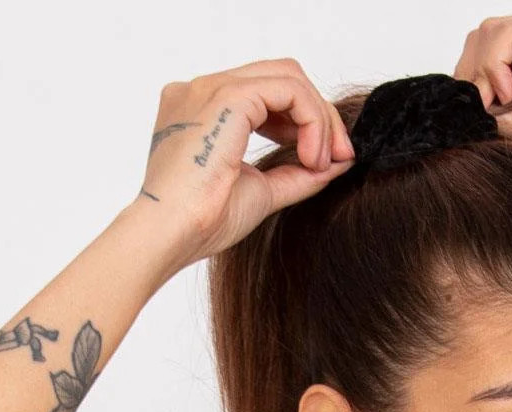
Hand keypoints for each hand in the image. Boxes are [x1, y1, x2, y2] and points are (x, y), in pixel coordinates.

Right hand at [136, 61, 355, 267]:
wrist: (171, 234)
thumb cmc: (201, 222)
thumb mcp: (261, 192)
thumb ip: (295, 173)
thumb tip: (336, 162)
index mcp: (203, 110)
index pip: (266, 92)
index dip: (304, 120)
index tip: (327, 159)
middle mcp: (203, 90)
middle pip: (280, 76)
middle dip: (319, 114)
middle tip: (341, 155)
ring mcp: (212, 88)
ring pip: (288, 77)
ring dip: (318, 119)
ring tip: (322, 162)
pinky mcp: (228, 96)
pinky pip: (289, 90)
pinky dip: (311, 121)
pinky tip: (312, 158)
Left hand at [451, 17, 511, 177]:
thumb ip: (503, 122)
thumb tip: (466, 116)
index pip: (482, 68)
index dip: (468, 92)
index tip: (473, 122)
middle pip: (480, 45)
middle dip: (468, 78)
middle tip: (481, 110)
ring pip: (489, 34)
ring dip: (479, 69)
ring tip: (495, 99)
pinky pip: (509, 32)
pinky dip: (495, 60)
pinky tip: (506, 88)